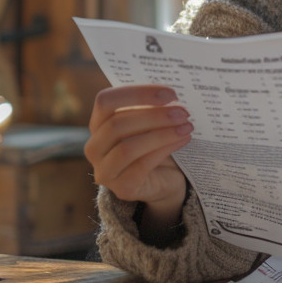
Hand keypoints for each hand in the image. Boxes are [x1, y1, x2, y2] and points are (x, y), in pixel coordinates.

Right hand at [85, 85, 191, 226]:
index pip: (105, 101)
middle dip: (154, 116)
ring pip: (127, 147)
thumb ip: (151, 107)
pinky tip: (184, 139)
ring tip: (187, 126)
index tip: (170, 93)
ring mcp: (105, 171)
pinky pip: (142, 166)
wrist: (164, 181)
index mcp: (97, 124)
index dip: (137, 94)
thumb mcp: (150, 122)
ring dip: (161, 133)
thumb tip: (171, 95)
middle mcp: (94, 148)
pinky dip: (165, 149)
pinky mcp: (122, 189)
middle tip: (183, 112)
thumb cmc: (154, 144)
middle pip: (117, 124)